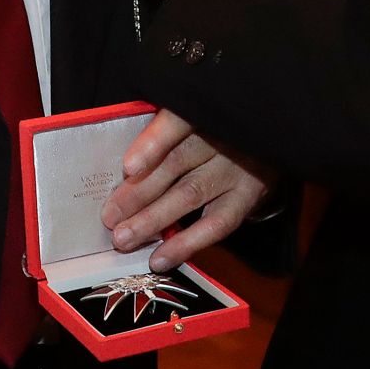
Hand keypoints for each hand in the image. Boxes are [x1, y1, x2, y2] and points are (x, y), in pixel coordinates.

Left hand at [105, 109, 275, 270]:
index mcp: (202, 110)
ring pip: (190, 194)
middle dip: (139, 193)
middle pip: (176, 163)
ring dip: (153, 220)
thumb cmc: (207, 130)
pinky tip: (159, 258)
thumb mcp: (188, 121)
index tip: (128, 167)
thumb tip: (118, 172)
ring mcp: (237, 168)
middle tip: (109, 217)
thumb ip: (159, 137)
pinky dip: (186, 244)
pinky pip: (216, 225)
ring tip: (124, 238)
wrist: (260, 138)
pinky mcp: (248, 196)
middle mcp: (223, 136)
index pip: (177, 122)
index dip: (153, 143)